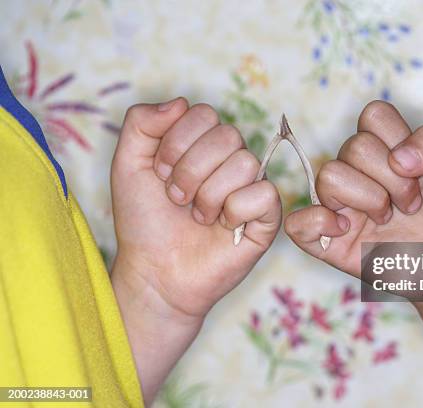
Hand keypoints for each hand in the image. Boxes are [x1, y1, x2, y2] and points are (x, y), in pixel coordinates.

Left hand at [110, 98, 280, 404]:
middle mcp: (231, 160)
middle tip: (177, 198)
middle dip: (190, 170)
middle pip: (227, 135)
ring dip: (209, 195)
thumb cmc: (144, 221)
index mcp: (203, 144)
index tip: (160, 174)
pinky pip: (263, 194)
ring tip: (197, 215)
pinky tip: (222, 227)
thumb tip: (180, 101)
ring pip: (245, 163)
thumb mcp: (128, 164)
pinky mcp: (266, 217)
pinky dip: (234, 212)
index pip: (204, 114)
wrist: (154, 271)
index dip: (177, 142)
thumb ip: (142, 122)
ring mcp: (251, 187)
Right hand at [284, 100, 422, 277]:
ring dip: (369, 200)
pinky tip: (347, 230)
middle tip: (411, 204)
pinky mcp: (327, 240)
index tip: (419, 172)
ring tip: (388, 219)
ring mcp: (337, 204)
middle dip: (393, 180)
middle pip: (354, 147)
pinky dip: (319, 223)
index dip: (398, 141)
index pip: (373, 115)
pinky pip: (297, 224)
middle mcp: (355, 170)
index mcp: (381, 146)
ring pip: (329, 176)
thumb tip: (398, 158)